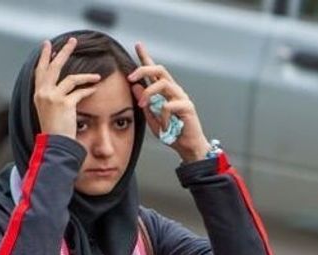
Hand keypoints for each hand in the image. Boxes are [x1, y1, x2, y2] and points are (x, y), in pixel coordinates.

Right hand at [34, 38, 101, 139]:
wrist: (54, 145)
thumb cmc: (54, 132)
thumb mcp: (49, 112)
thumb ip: (53, 98)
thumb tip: (65, 87)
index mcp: (38, 95)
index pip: (39, 71)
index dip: (44, 58)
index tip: (48, 46)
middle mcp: (42, 94)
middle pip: (53, 67)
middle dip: (63, 52)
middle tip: (72, 40)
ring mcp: (52, 97)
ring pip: (71, 78)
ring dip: (86, 76)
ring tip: (97, 76)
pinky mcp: (64, 103)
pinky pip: (80, 92)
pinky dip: (89, 90)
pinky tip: (96, 88)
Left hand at [128, 42, 210, 162]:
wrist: (187, 147)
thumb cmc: (171, 133)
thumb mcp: (152, 118)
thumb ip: (144, 103)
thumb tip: (134, 86)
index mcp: (164, 92)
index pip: (154, 71)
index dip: (146, 57)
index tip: (138, 45)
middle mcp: (174, 90)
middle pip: (159, 70)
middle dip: (143, 70)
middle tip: (130, 77)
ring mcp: (182, 97)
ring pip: (164, 84)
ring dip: (149, 93)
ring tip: (142, 105)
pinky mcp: (187, 107)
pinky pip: (170, 104)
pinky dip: (163, 115)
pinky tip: (164, 125)